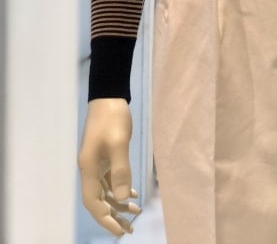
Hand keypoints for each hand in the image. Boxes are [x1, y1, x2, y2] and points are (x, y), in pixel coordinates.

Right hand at [78, 98, 140, 235]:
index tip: (119, 231)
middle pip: (98, 200)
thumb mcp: (119, 143)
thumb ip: (120, 171)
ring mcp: (96, 163)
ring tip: (135, 212)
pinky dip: (119, 190)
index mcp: (89, 168)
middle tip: (129, 229)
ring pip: (105, 191)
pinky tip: (131, 195)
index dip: (105, 219)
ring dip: (118, 204)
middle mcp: (89, 169)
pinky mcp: (104, 157)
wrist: (109, 97)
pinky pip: (109, 180)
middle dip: (112, 216)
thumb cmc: (113, 118)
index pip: (93, 202)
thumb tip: (120, 199)